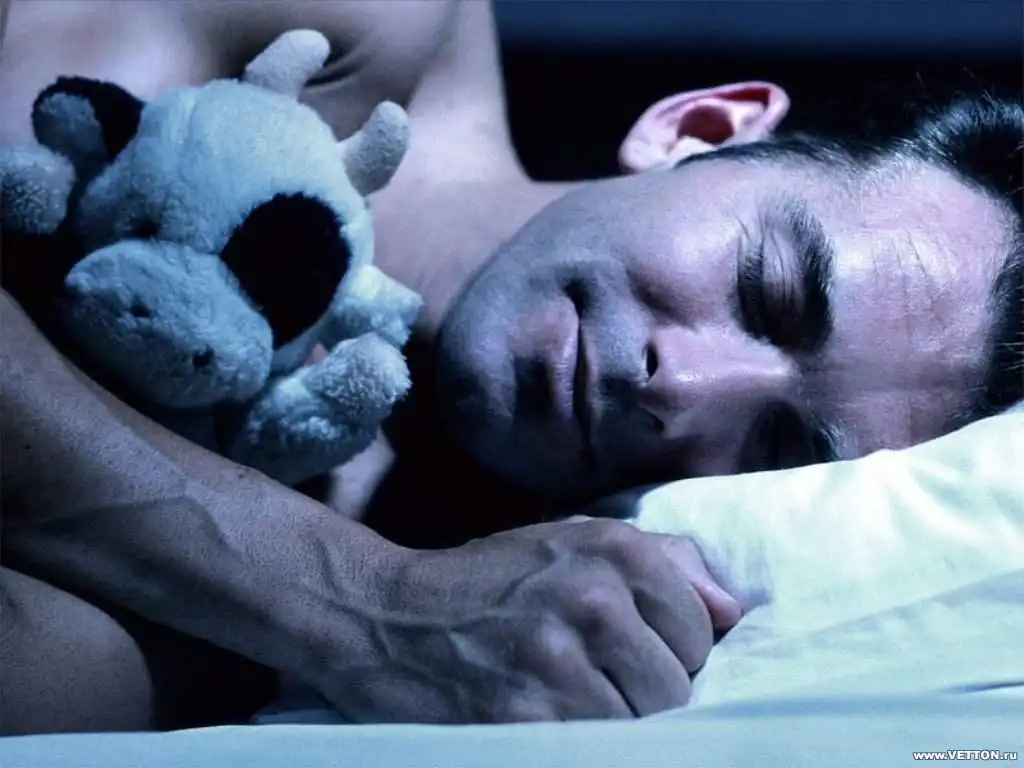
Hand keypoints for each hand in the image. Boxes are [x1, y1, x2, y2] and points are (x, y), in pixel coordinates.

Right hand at [313, 518, 736, 722]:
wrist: (385, 615)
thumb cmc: (489, 581)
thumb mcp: (571, 543)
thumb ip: (661, 564)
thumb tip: (733, 612)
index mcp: (613, 549)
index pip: (701, 632)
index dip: (674, 658)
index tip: (632, 660)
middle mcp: (593, 598)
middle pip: (677, 689)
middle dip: (648, 701)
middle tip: (601, 692)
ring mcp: (557, 662)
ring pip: (643, 730)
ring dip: (617, 733)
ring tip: (575, 710)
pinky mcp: (522, 719)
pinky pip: (595, 753)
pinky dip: (584, 748)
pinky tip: (554, 727)